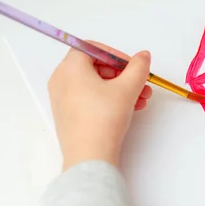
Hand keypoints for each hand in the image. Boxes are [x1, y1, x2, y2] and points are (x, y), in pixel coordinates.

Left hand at [48, 42, 152, 170]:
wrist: (89, 156)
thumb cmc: (103, 118)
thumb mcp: (127, 88)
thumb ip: (138, 67)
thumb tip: (143, 56)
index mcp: (70, 67)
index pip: (93, 48)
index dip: (116, 54)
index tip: (132, 66)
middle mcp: (61, 80)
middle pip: (95, 67)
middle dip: (122, 74)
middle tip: (141, 83)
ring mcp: (62, 99)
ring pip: (95, 84)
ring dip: (120, 88)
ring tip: (141, 99)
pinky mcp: (67, 115)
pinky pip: (89, 98)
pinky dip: (108, 99)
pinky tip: (129, 109)